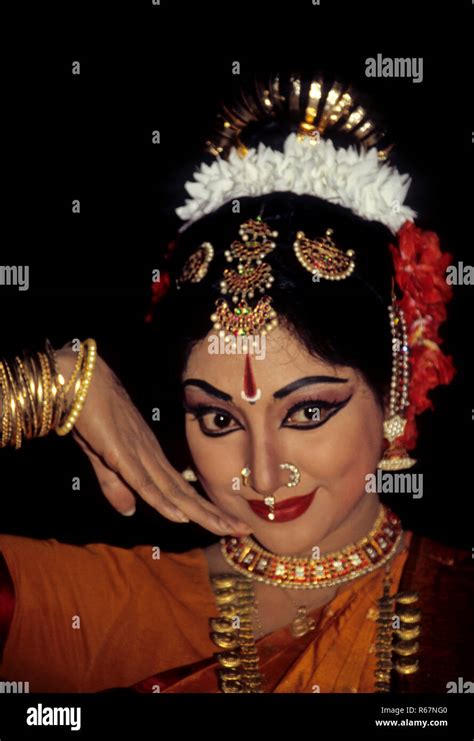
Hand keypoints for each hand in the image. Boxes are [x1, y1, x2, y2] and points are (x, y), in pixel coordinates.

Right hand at [56, 345, 251, 536]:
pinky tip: (180, 516)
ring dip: (201, 512)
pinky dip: (162, 500)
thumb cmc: (93, 414)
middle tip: (242, 530)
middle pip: (186, 493)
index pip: (182, 490)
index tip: (228, 524)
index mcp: (150, 458)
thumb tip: (130, 512)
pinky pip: (144, 481)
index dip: (205, 510)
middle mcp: (151, 456)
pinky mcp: (121, 452)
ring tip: (227, 528)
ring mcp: (139, 454)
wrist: (82, 380)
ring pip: (174, 491)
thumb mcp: (103, 458)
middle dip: (214, 514)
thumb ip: (115, 485)